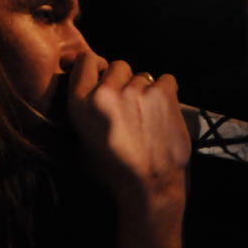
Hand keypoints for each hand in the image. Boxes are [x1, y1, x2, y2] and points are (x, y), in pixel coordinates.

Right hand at [66, 52, 190, 199]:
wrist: (148, 186)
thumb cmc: (114, 172)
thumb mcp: (81, 146)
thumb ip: (81, 115)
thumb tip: (84, 94)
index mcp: (80, 103)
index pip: (85, 60)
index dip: (97, 66)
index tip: (103, 76)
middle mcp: (106, 92)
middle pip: (117, 66)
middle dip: (123, 81)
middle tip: (128, 107)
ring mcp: (135, 90)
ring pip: (142, 75)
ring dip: (145, 91)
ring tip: (147, 118)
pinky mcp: (162, 93)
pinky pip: (166, 80)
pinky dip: (166, 93)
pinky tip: (163, 114)